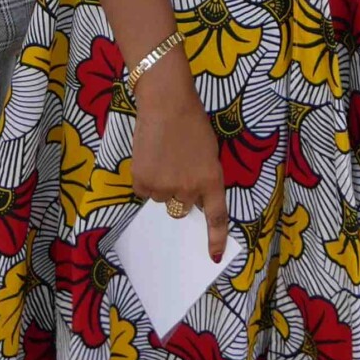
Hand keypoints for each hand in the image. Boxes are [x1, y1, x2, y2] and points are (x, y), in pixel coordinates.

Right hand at [131, 60, 228, 260]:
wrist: (166, 102)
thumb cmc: (192, 122)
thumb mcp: (208, 152)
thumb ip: (203, 177)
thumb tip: (191, 199)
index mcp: (211, 180)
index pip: (216, 217)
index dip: (215, 239)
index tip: (213, 257)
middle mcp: (189, 190)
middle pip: (182, 206)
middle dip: (179, 191)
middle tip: (177, 165)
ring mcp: (164, 188)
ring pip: (161, 197)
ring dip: (161, 183)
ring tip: (163, 154)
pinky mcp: (142, 182)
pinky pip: (144, 191)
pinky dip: (145, 177)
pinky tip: (149, 156)